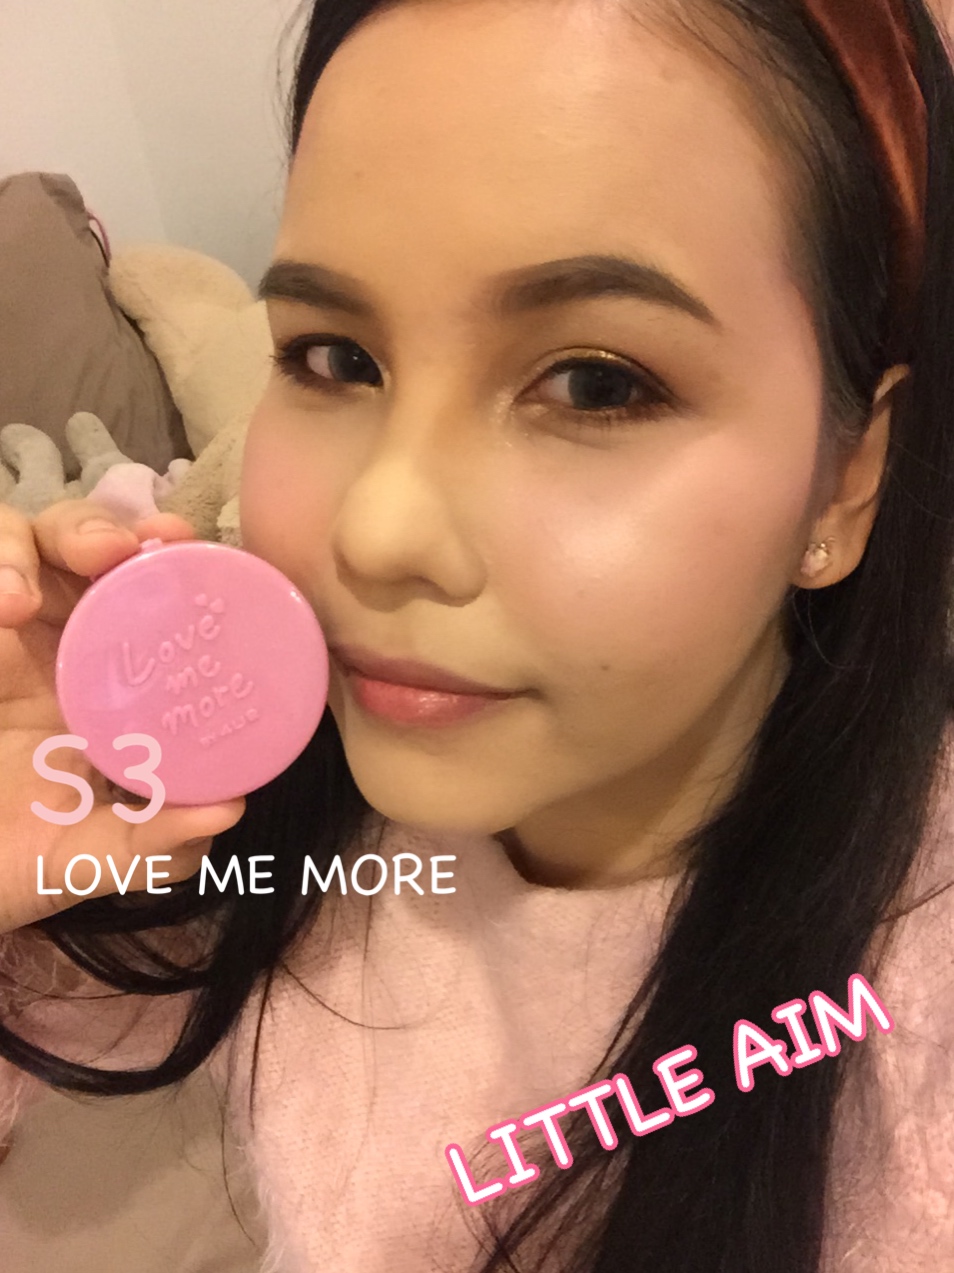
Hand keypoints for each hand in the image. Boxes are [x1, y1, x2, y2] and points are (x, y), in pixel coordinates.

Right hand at [0, 501, 245, 933]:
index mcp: (109, 681)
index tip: (192, 550)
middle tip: (119, 550)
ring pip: (20, 538)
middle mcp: (55, 643)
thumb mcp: (93, 858)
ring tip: (31, 591)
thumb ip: (158, 840)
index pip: (143, 594)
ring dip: (38, 541)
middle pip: (81, 545)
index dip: (168, 562)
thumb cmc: (15, 862)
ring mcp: (2, 634)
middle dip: (101, 527)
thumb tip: (229, 808)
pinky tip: (5, 607)